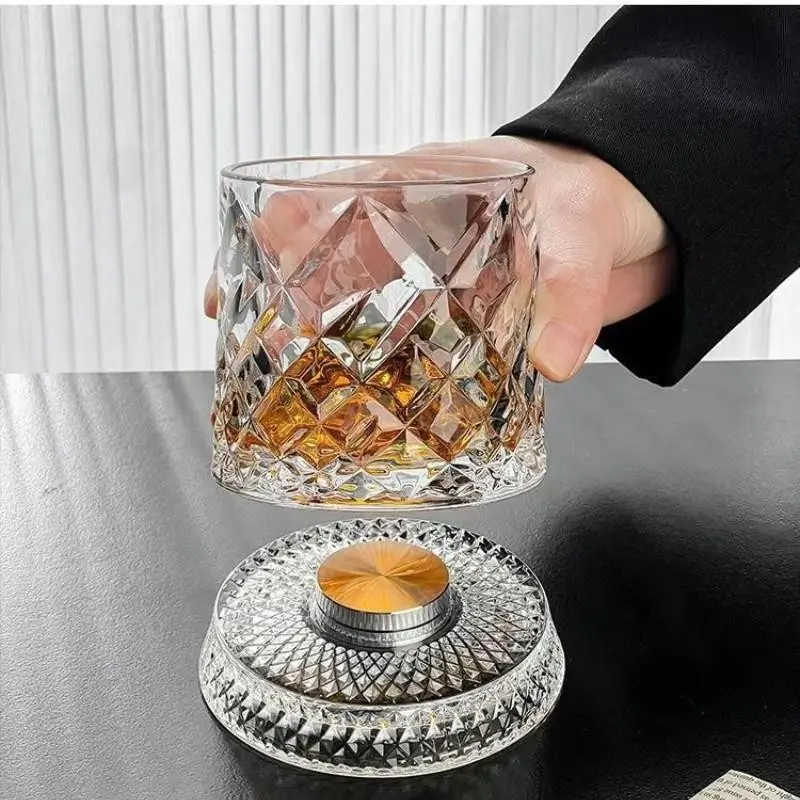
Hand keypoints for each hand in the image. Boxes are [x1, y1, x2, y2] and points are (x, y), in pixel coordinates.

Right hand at [205, 137, 674, 381]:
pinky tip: (366, 396)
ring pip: (362, 303)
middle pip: (331, 255)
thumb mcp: (584, 224)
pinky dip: (383, 369)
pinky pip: (409, 342)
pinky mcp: (459, 318)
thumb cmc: (595, 189)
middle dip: (282, 287)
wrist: (634, 219)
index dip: (289, 227)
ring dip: (325, 335)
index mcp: (432, 185)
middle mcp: (420, 231)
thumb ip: (569, 289)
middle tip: (245, 329)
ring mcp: (434, 278)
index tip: (251, 258)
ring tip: (287, 373)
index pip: (342, 196)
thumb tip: (552, 357)